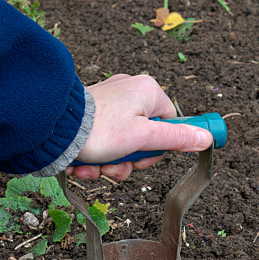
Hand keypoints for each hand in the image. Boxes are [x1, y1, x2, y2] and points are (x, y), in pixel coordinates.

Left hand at [69, 74, 212, 181]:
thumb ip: (176, 139)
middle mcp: (129, 92)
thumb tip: (206, 138)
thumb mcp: (144, 138)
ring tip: (96, 168)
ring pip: (122, 146)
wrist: (52, 129)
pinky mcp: (91, 118)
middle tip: (118, 166)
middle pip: (144, 139)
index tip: (145, 160)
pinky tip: (82, 165)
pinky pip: (103, 143)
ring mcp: (109, 104)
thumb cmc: (100, 129)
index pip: (170, 123)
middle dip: (130, 162)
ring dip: (110, 165)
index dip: (159, 148)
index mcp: (148, 91)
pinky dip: (94, 159)